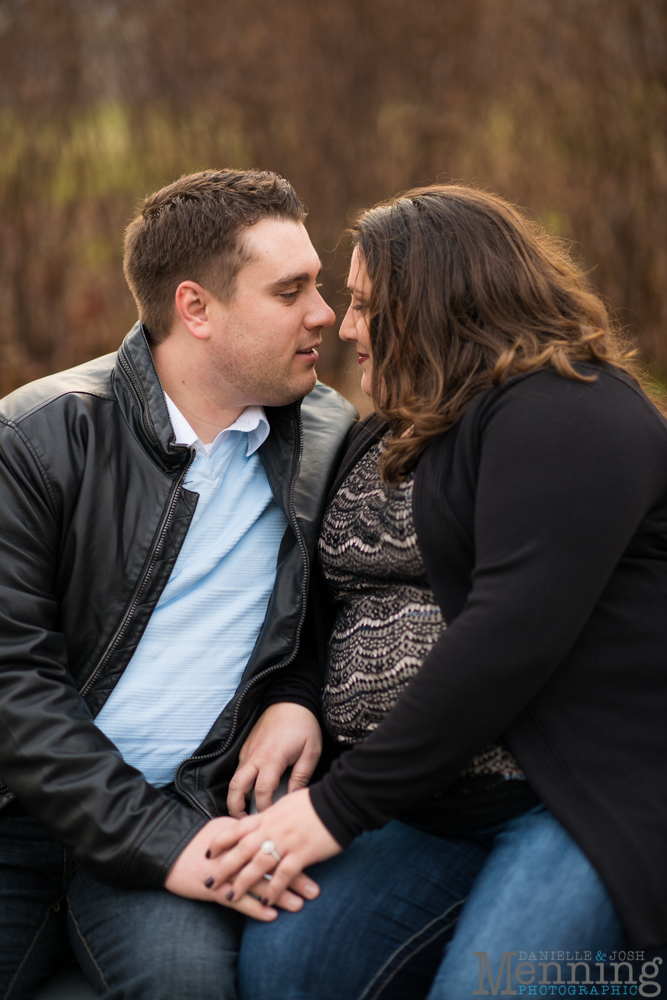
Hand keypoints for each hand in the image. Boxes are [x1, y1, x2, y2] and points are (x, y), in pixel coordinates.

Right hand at [164, 816, 319, 920]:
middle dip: (294, 877)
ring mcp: (226, 871)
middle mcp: (237, 851)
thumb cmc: (198, 840)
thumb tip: (270, 829)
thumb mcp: (225, 828)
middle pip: (270, 863)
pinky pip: (237, 901)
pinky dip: (254, 908)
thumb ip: (248, 829)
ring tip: (300, 905)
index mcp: (243, 832)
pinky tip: (271, 916)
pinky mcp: (214, 888)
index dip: (294, 852)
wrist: (167, 849)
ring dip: (279, 895)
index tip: (314, 860)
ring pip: (257, 883)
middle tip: (315, 889)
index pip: (273, 841)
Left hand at [206, 788, 341, 906]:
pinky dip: (274, 889)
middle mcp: (272, 829)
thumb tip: (266, 817)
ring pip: (258, 864)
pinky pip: (284, 874)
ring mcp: (286, 841)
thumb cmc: (316, 801)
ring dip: (242, 882)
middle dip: (223, 867)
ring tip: (229, 897)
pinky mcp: (302, 853)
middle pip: (241, 850)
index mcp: (268, 816)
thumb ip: (275, 814)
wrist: (339, 800)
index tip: (208, 852)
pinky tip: (266, 902)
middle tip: (208, 882)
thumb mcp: (288, 802)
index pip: (237, 828)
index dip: (221, 840)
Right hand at [227, 703, 321, 816]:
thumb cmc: (304, 725)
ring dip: (235, 796)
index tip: (270, 819)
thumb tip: (293, 798)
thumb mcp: (311, 751)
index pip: (262, 792)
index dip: (264, 809)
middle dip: (236, 807)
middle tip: (243, 822)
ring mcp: (248, 750)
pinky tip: (249, 790)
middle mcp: (254, 755)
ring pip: (234, 778)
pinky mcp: (246, 746)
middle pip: (236, 787)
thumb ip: (301, 777)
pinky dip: (240, 782)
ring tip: (244, 811)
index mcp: (271, 758)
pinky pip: (239, 768)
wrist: (290, 699)